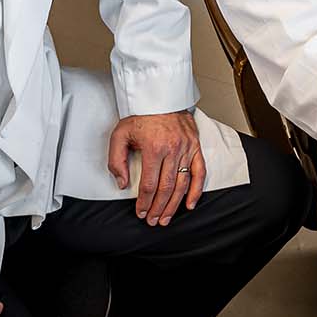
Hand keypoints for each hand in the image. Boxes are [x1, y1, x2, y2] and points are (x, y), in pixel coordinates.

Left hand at [107, 109, 205, 225]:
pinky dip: (196, 190)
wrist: (160, 95)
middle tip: (153, 220)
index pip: (150, 184)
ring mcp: (187, 148)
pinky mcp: (195, 146)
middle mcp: (172, 149)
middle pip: (166, 188)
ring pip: (182, 184)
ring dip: (174, 205)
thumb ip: (116, 160)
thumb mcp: (119, 135)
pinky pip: (199, 172)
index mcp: (153, 147)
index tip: (140, 212)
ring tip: (166, 218)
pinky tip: (190, 204)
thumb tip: (122, 183)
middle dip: (159, 208)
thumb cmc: (140, 115)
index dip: (145, 202)